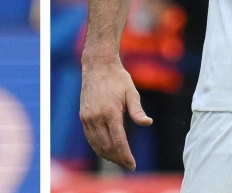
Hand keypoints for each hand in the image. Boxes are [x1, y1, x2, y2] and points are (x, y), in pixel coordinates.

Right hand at [79, 56, 151, 170]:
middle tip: (128, 165)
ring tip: (119, 160)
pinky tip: (106, 151)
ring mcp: (88, 117)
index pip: (119, 141)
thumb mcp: (131, 92)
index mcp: (111, 112)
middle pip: (107, 146)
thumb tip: (147, 123)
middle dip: (118, 159)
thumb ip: (137, 110)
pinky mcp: (83, 116)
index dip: (126, 156)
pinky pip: (90, 137)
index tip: (133, 165)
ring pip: (97, 145)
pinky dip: (98, 147)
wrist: (97, 66)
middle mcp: (97, 117)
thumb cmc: (117, 78)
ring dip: (108, 156)